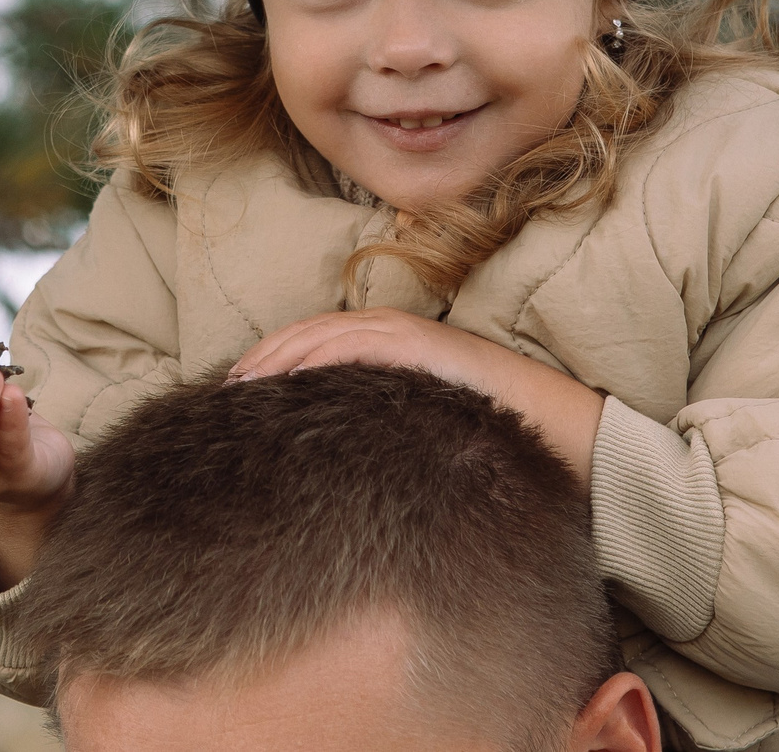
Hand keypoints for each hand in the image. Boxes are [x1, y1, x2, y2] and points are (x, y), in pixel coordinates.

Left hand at [229, 308, 604, 479]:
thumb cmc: (490, 430)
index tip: (238, 392)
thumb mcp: (423, 422)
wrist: (553, 423)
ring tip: (242, 387)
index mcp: (392, 343)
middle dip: (264, 357)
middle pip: (310, 333)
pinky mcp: (420, 346)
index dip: (275, 360)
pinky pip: (355, 345)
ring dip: (279, 355)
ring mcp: (407, 333)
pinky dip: (317, 357)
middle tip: (225, 392)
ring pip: (324, 334)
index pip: (318, 342)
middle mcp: (394, 329)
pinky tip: (289, 379)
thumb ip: (384, 420)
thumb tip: (339, 450)